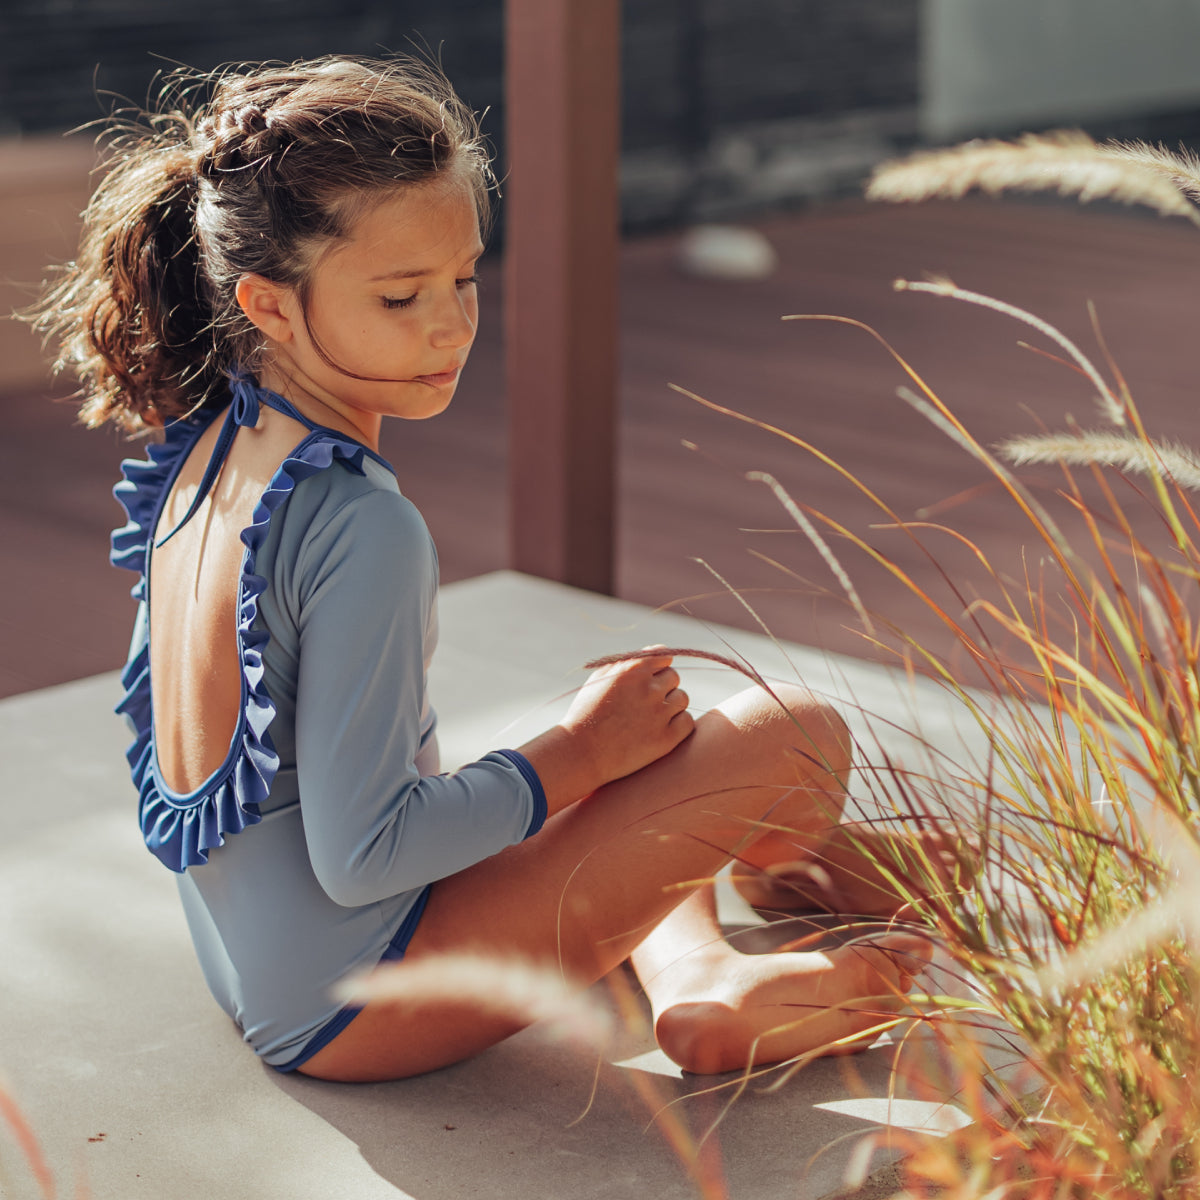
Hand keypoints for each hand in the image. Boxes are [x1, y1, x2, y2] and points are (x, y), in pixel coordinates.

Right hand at [561, 648, 693, 784]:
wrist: (580, 753)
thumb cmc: (587, 713)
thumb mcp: (601, 679)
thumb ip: (628, 662)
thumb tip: (656, 652)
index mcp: (633, 669)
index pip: (664, 657)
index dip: (656, 670)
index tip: (646, 683)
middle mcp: (649, 689)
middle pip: (674, 678)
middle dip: (663, 687)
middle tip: (646, 703)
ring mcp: (659, 714)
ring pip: (682, 699)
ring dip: (671, 705)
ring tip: (651, 718)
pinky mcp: (666, 739)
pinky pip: (687, 722)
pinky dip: (678, 725)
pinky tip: (661, 730)